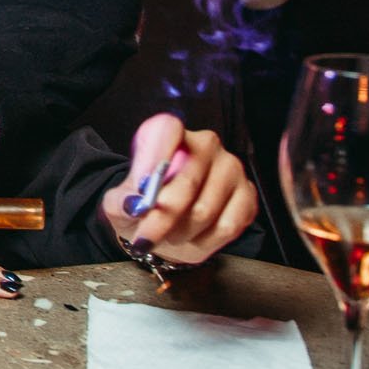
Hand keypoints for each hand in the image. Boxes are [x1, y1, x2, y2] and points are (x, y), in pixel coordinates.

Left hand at [100, 115, 256, 264]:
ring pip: (205, 210)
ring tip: (168, 233)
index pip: (167, 129)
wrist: (166, 227)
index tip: (142, 187)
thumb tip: (133, 203)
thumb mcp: (120, 204)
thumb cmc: (143, 207)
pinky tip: (193, 236)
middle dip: (164, 215)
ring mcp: (231, 169)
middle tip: (147, 234)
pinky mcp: (248, 196)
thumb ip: (122, 201)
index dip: (154, 157)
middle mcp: (206, 145)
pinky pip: (228, 226)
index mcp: (171, 135)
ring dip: (182, 231)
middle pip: (187, 180)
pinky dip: (205, 240)